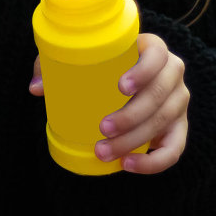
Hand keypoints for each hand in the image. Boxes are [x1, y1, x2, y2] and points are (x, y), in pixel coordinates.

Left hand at [29, 33, 188, 173]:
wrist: (123, 83)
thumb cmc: (98, 66)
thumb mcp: (77, 59)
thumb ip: (55, 66)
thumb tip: (36, 88)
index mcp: (153, 50)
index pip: (158, 55)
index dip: (144, 71)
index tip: (120, 86)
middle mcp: (172, 74)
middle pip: (160, 94)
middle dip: (132, 115)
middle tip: (102, 128)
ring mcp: (178, 101)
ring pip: (164, 122)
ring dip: (134, 140)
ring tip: (103, 150)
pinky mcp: (179, 127)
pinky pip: (175, 148)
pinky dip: (154, 161)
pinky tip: (129, 165)